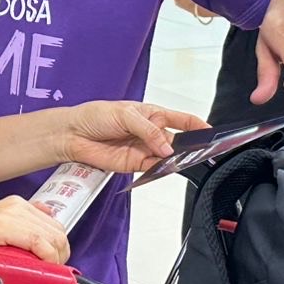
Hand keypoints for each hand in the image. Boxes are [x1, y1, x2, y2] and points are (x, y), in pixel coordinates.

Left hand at [54, 101, 207, 173]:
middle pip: (177, 140)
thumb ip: (148, 130)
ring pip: (167, 156)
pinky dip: (160, 168)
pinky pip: (154, 168)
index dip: (196, 124)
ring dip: (174, 159)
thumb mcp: (125, 114)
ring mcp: (144, 149)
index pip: (180, 119)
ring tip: (179, 158)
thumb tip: (166, 146)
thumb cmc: (95, 116)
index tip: (210, 130)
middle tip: (196, 150)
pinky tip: (163, 165)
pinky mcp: (135, 164)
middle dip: (188, 145)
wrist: (73, 134)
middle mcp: (150, 132)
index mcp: (151, 114)